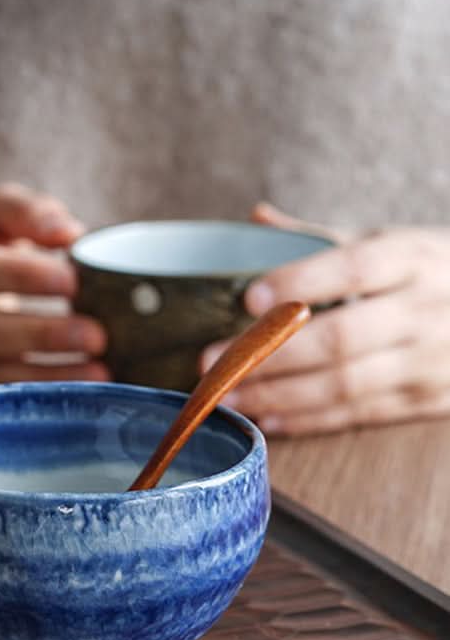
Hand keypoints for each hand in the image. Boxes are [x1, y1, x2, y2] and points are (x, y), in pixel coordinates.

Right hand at [0, 183, 107, 383]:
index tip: (73, 281)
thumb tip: (69, 232)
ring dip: (48, 376)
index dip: (23, 277)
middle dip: (41, 336)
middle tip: (97, 336)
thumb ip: (29, 213)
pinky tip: (85, 388)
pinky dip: (45, 390)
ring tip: (101, 373)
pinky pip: (4, 390)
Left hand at [199, 203, 449, 434]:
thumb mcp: (395, 242)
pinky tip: (265, 418)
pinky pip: (356, 414)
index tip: (249, 298)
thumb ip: (324, 239)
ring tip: (227, 396)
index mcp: (414, 258)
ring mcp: (426, 362)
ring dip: (276, 395)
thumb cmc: (434, 274)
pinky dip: (306, 420)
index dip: (301, 283)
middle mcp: (424, 310)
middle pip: (340, 337)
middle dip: (268, 354)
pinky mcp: (423, 401)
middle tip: (212, 360)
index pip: (355, 267)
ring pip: (342, 385)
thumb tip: (256, 219)